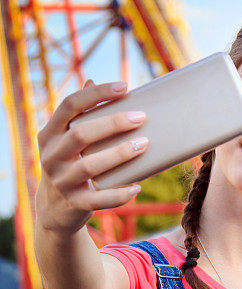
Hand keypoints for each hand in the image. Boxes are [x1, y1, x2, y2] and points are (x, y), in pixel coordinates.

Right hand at [35, 80, 147, 233]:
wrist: (55, 207)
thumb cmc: (70, 163)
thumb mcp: (67, 139)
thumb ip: (80, 114)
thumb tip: (91, 81)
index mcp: (51, 133)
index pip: (69, 106)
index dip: (96, 94)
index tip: (125, 86)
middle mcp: (52, 156)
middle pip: (80, 134)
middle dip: (113, 124)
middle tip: (141, 118)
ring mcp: (61, 180)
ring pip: (89, 166)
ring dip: (119, 154)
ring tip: (144, 144)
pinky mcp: (75, 202)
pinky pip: (98, 199)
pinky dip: (119, 194)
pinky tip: (137, 186)